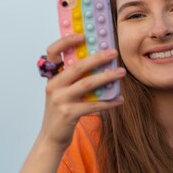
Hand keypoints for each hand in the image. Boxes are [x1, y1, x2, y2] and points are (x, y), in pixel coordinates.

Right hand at [39, 34, 125, 150]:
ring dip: (107, 77)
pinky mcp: (68, 113)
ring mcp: (60, 100)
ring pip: (87, 84)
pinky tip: (119, 99)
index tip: (83, 35)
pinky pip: (93, 104)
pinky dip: (108, 102)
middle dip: (98, 58)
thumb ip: (74, 79)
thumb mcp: (63, 92)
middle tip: (114, 52)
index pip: (53, 52)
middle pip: (77, 66)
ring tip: (121, 72)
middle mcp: (54, 86)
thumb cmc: (61, 112)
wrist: (52, 138)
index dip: (66, 41)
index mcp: (52, 77)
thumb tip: (98, 63)